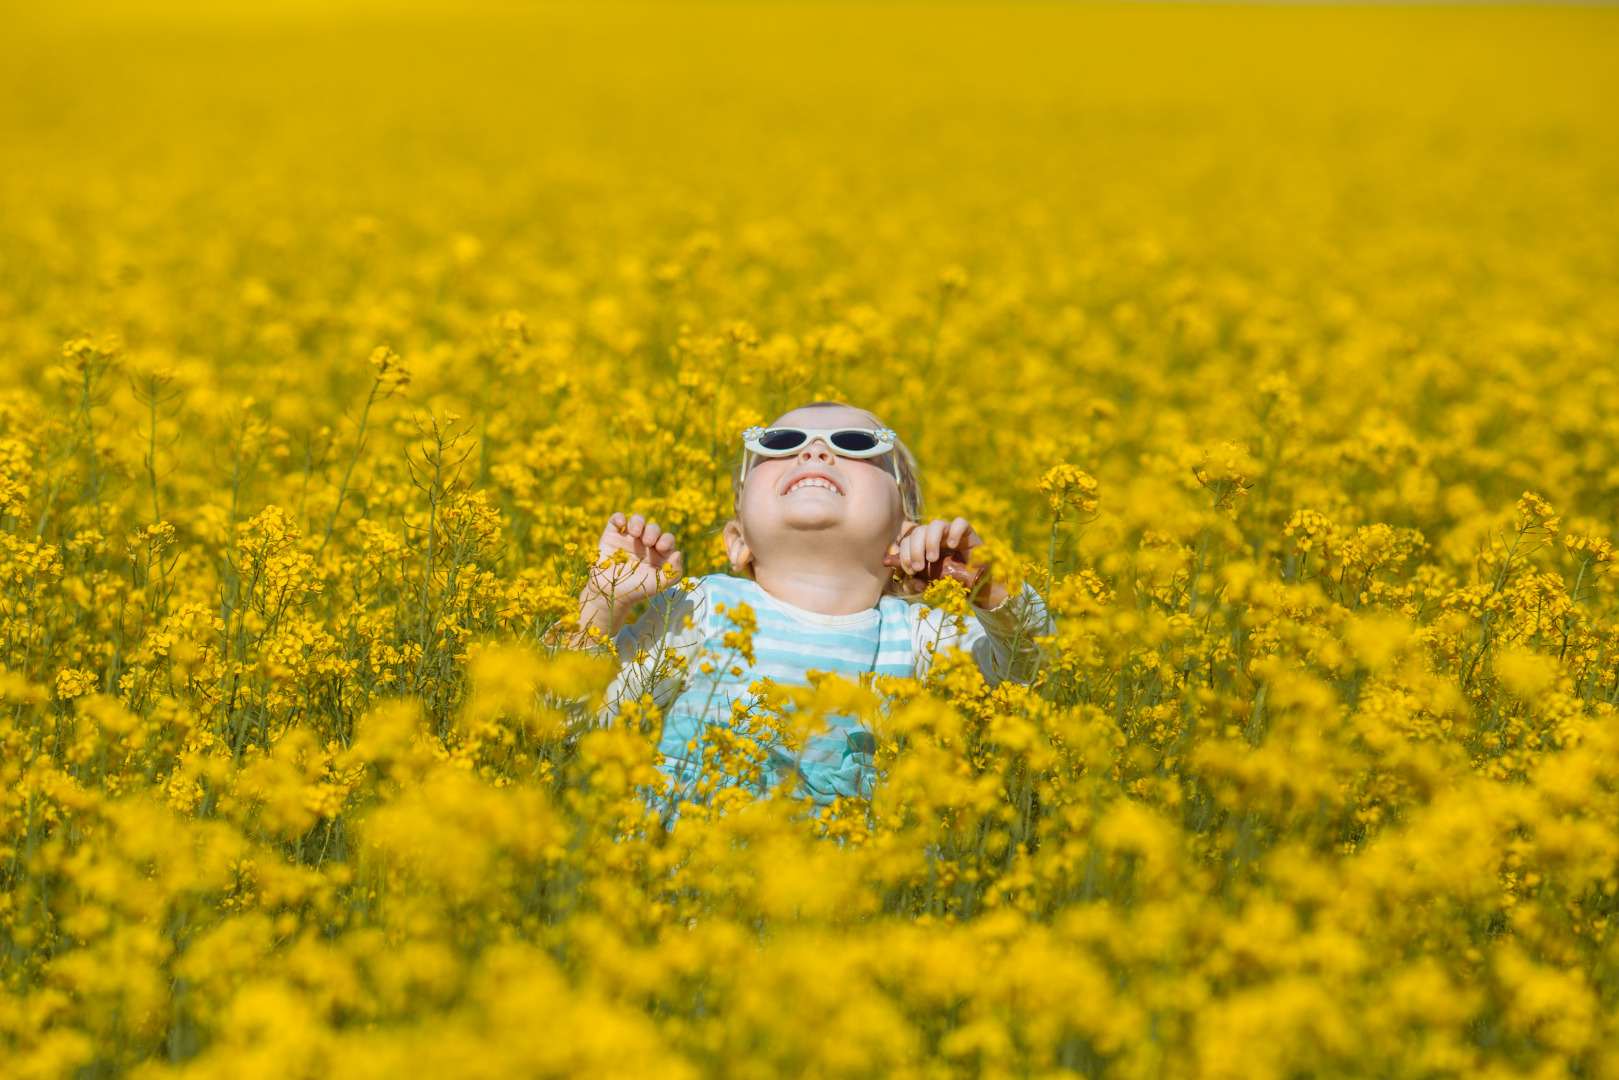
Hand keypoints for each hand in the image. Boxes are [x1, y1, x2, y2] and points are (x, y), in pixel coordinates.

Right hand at [586, 512, 683, 610]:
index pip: (667, 539)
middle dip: (653, 531)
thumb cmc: (636, 590)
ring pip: (637, 520)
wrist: (610, 594)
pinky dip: (618, 517)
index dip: (666, 540)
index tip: (661, 548)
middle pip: (653, 528)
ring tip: (634, 533)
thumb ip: (673, 573)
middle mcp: (644, 543)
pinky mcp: (611, 536)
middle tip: (647, 542)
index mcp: (658, 553)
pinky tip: (621, 523)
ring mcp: (628, 538)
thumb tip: (678, 553)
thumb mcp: (658, 585)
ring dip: (638, 522)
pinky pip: (616, 520)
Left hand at [886, 517, 1007, 607]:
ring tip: (933, 558)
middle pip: (918, 531)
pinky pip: (960, 522)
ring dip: (930, 541)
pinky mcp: (968, 533)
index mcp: (922, 545)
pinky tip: (953, 546)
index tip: (910, 570)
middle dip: (914, 550)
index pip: (907, 541)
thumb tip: (911, 580)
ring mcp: (951, 533)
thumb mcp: (927, 587)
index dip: (904, 554)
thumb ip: (913, 586)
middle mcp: (935, 536)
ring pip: (936, 524)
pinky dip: (954, 532)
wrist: (977, 584)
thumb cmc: (950, 582)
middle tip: (918, 567)